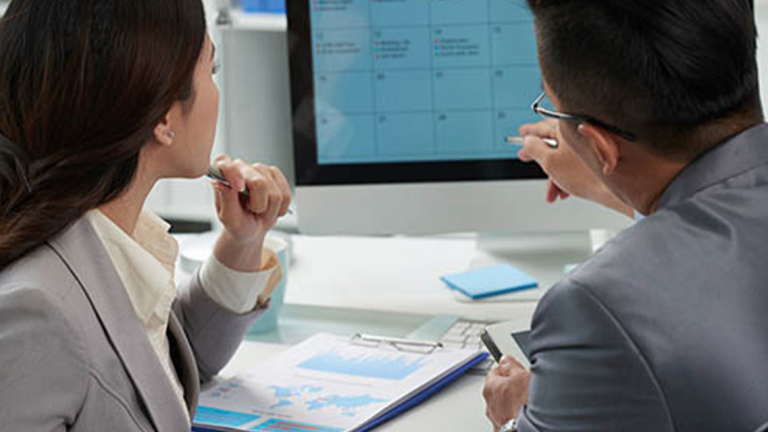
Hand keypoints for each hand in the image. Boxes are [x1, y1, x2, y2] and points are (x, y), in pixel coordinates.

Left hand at [210, 155, 290, 271]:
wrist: (251, 229)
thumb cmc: (237, 222)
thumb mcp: (228, 216)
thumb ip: (226, 198)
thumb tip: (221, 183)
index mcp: (222, 174)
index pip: (225, 163)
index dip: (234, 174)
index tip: (239, 188)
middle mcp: (241, 167)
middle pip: (259, 183)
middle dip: (258, 205)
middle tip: (251, 210)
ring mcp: (260, 169)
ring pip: (275, 193)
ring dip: (269, 209)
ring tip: (260, 211)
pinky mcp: (275, 174)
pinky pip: (286, 195)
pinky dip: (280, 208)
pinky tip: (270, 208)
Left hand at [483, 356, 529, 430]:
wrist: (530, 427)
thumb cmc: (524, 405)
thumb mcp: (522, 376)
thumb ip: (512, 365)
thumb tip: (506, 360)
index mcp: (490, 386)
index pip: (495, 371)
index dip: (508, 369)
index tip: (516, 370)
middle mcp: (489, 402)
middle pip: (499, 388)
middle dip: (511, 386)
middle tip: (525, 386)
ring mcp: (495, 417)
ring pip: (504, 404)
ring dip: (513, 402)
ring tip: (527, 402)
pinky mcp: (502, 428)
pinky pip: (509, 416)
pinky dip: (515, 414)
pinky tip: (526, 413)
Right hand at [518, 120, 633, 217]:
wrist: (615, 188)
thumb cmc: (587, 174)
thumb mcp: (550, 163)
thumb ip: (534, 149)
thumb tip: (527, 141)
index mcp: (568, 128)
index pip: (542, 126)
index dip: (529, 132)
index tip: (521, 134)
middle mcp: (580, 132)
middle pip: (554, 141)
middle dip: (540, 156)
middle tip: (526, 157)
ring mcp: (591, 143)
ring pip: (565, 156)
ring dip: (554, 174)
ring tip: (552, 191)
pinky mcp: (599, 155)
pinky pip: (578, 162)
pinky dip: (569, 175)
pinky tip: (567, 190)